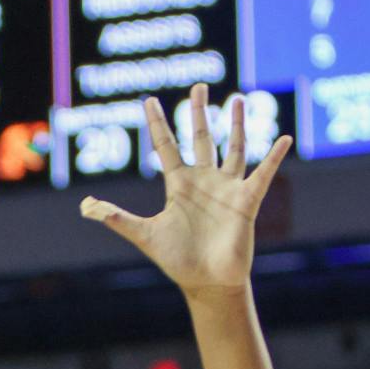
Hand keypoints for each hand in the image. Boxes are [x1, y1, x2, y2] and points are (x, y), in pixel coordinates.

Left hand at [80, 85, 292, 303]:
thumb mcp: (144, 235)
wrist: (206, 281)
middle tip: (199, 86)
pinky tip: (284, 138)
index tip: (149, 100)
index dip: (157, 124)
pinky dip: (274, 156)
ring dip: (237, 124)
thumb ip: (117, 219)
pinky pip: (264, 173)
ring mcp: (227, 188)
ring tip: (238, 99)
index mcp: (178, 185)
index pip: (166, 146)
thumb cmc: (177, 259)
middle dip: (199, 112)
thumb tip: (85, 207)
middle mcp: (203, 180)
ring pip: (234, 148)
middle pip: (201, 138)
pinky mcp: (247, 200)